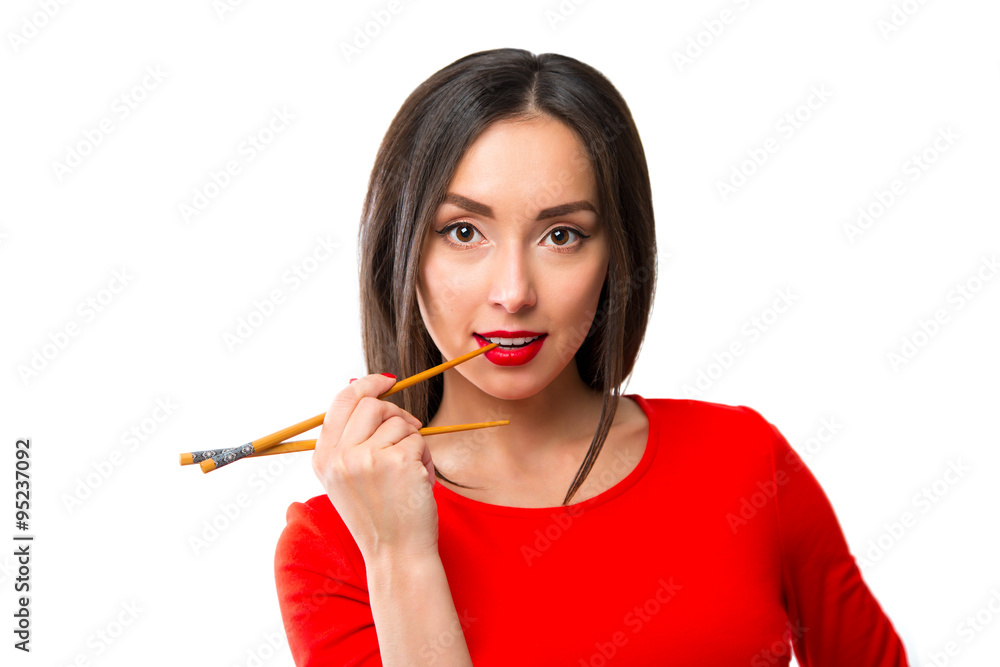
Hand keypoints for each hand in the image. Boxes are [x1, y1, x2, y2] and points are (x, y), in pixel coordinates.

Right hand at [311, 374, 439, 563]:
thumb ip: (350, 438)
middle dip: (396, 413)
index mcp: (323, 459)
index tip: (387, 381)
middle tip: (408, 432)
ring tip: (409, 473)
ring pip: (399, 423)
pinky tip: (419, 483)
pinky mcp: (398, 461)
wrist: (396, 554)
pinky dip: (426, 458)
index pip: (340, 402)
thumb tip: (361, 384)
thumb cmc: (380, 515)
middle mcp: (340, 457)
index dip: (366, 385)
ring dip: (413, 442)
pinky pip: (419, 440)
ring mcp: (368, 458)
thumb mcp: (349, 478)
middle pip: (371, 405)